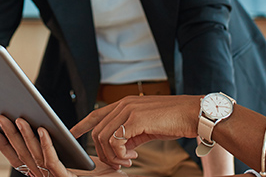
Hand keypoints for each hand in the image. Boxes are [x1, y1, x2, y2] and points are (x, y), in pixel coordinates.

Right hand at [0, 115, 128, 176]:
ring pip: (34, 157)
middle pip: (22, 156)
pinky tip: (43, 129)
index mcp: (46, 174)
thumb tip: (44, 125)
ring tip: (19, 118)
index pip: (18, 159)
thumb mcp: (80, 158)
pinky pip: (53, 162)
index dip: (4, 144)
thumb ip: (62, 146)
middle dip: (9, 135)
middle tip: (0, 116)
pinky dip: (47, 145)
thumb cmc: (102, 176)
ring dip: (25, 136)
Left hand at [70, 95, 200, 168]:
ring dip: (113, 156)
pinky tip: (133, 156)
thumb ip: (131, 133)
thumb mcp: (147, 127)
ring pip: (104, 138)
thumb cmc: (174, 120)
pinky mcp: (135, 119)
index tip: (72, 133)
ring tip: (127, 160)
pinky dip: (120, 154)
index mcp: (125, 103)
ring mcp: (128, 110)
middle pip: (97, 131)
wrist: (193, 114)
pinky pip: (116, 141)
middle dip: (103, 152)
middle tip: (119, 162)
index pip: (96, 113)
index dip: (82, 124)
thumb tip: (121, 147)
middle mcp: (124, 104)